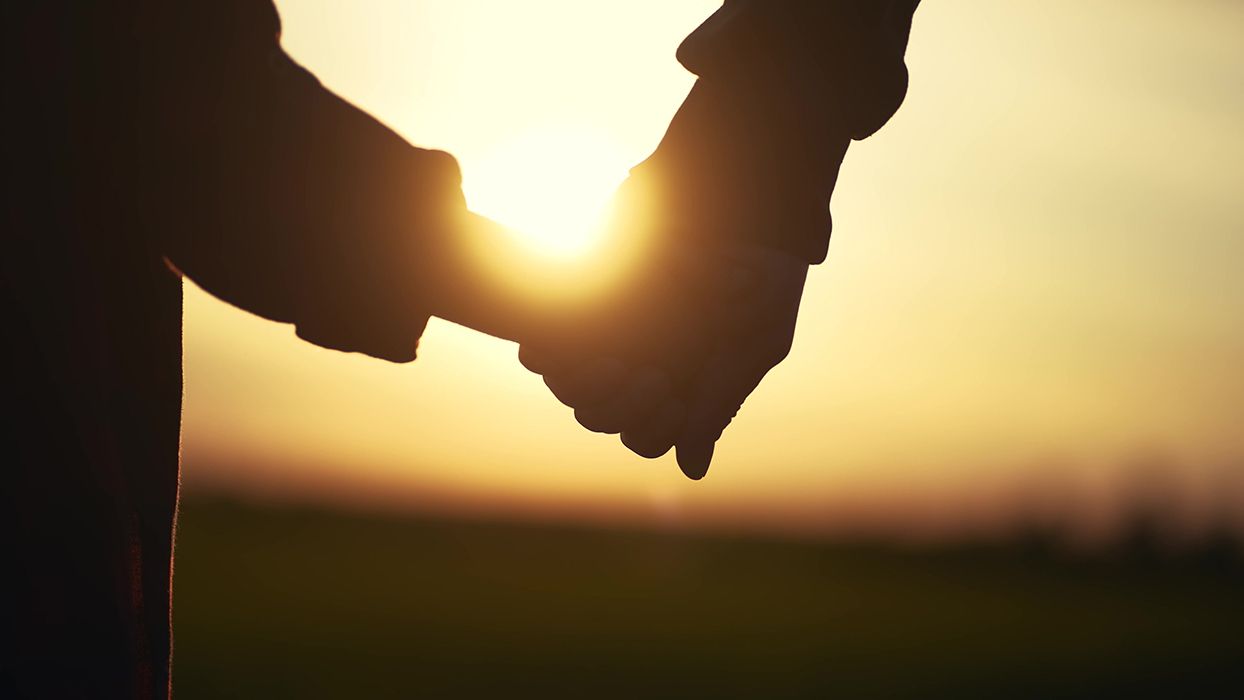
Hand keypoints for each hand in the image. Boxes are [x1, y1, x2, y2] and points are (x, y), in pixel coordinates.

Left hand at [520, 243, 809, 479]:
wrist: (744, 211)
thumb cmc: (759, 288)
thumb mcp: (751, 347)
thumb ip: (718, 404)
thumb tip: (692, 471)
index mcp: (676, 391)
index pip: (645, 436)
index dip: (650, 426)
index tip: (672, 393)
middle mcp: (637, 372)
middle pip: (600, 415)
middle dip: (617, 403)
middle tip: (651, 374)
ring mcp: (607, 341)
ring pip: (569, 388)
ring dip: (583, 381)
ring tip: (618, 359)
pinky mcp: (583, 305)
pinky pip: (541, 351)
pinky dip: (549, 350)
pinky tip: (579, 333)